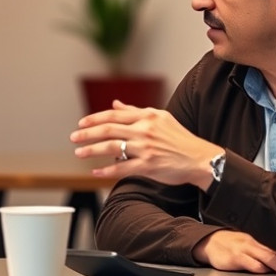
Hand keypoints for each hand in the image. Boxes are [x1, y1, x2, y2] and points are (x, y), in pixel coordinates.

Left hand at [70, 100, 223, 188]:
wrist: (201, 159)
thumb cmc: (180, 139)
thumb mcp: (160, 118)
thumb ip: (135, 112)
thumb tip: (115, 104)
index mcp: (147, 116)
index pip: (114, 115)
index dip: (95, 118)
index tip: (81, 123)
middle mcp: (145, 130)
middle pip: (108, 129)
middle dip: (87, 133)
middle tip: (74, 137)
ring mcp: (146, 148)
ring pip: (111, 147)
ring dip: (91, 150)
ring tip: (79, 153)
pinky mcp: (148, 165)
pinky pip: (122, 168)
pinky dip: (106, 169)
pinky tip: (95, 171)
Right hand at [192, 230, 275, 274]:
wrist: (210, 242)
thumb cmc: (232, 245)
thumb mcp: (250, 243)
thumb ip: (265, 250)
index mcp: (259, 240)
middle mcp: (254, 243)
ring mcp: (244, 249)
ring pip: (266, 257)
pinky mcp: (235, 257)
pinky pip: (249, 262)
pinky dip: (259, 268)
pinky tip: (266, 271)